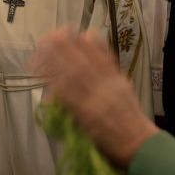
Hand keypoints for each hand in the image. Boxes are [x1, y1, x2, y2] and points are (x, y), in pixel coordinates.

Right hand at [30, 29, 158, 167]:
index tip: (36, 63)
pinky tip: (88, 33)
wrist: (139, 145)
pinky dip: (98, 45)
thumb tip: (51, 95)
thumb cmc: (107, 144)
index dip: (48, 73)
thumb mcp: (83, 133)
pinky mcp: (121, 79)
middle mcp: (99, 95)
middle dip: (61, 50)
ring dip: (77, 42)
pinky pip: (108, 59)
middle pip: (77, 68)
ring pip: (93, 59)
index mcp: (87, 112)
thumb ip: (68, 112)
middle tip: (46, 36)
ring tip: (63, 29)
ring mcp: (112, 85)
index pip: (63, 86)